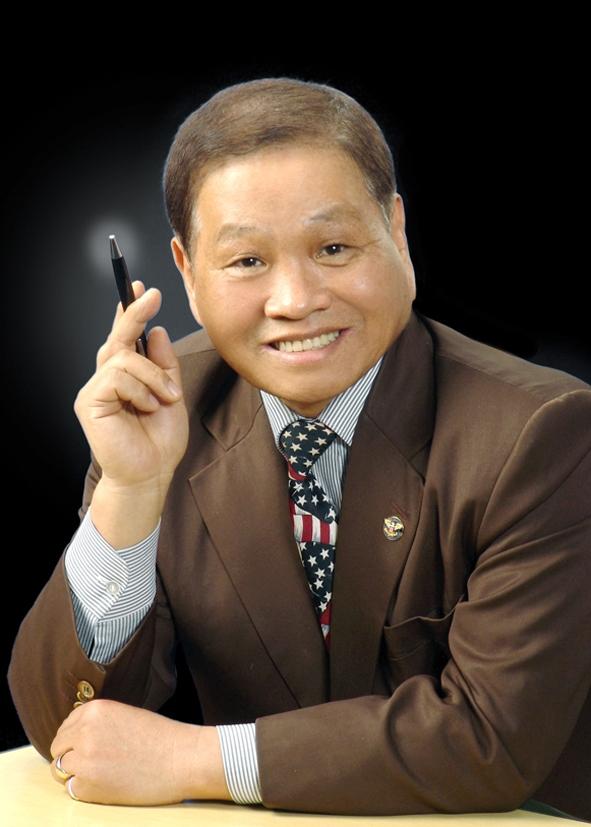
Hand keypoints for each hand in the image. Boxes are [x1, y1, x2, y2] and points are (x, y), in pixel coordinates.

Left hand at [49, 699, 229, 804]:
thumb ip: (98, 722)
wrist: (182, 759)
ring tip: (100, 774)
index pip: (65, 726)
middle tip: (93, 762)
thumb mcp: (125, 715)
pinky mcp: (88, 786)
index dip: (74, 738)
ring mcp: (84, 760)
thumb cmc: (161, 737)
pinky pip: (72, 789)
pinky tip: (106, 784)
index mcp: (94, 710)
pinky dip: (84, 789)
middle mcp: (84, 732)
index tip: (87, 745)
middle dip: (71, 755)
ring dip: (75, 772)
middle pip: (58, 747)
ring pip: (60, 769)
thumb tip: (74, 736)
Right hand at [73, 281, 188, 487]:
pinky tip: (147, 408)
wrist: (151, 474)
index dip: (130, 312)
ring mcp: (96, 389)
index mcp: (126, 377)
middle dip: (134, 314)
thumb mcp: (171, 393)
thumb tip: (155, 330)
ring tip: (165, 400)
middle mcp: (107, 379)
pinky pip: (117, 376)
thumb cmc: (159, 440)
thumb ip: (163, 363)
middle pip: (117, 338)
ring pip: (124, 358)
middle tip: (151, 295)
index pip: (124, 338)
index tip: (142, 288)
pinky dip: (140, 390)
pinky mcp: (90, 401)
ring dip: (153, 377)